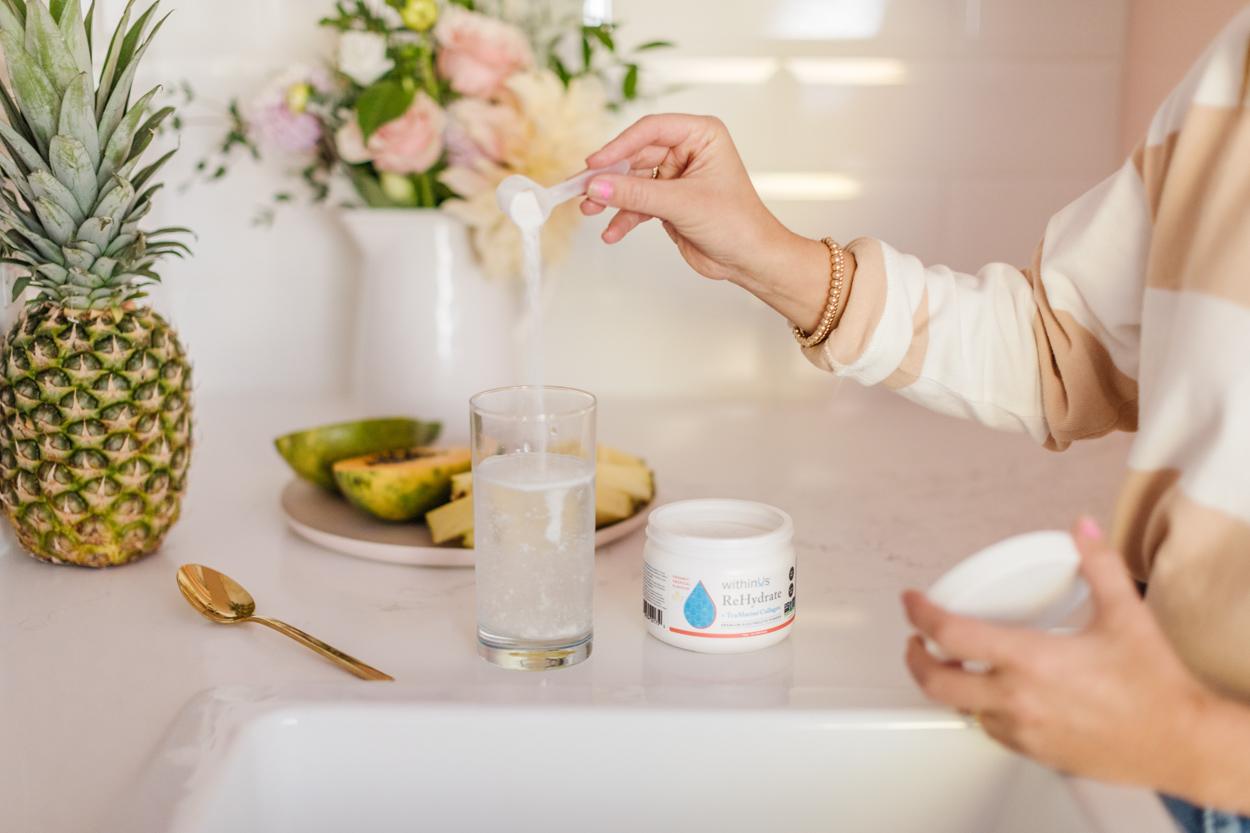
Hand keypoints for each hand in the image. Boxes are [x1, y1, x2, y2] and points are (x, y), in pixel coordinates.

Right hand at [580, 114, 838, 331]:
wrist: (750, 259)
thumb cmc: (738, 223)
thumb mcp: (682, 204)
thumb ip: (636, 194)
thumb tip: (597, 186)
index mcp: (701, 135)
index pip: (650, 130)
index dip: (619, 146)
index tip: (594, 164)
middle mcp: (687, 151)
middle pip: (635, 155)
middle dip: (609, 177)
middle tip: (582, 189)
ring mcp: (676, 177)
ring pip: (632, 182)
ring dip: (611, 199)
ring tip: (590, 212)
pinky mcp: (668, 202)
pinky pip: (637, 204)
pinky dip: (623, 218)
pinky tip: (612, 232)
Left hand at [903, 519, 1226, 800]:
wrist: (1181, 743)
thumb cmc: (1156, 689)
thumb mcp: (1125, 615)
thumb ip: (1099, 565)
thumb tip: (1084, 531)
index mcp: (1031, 660)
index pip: (951, 634)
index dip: (920, 614)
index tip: (912, 602)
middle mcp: (1018, 698)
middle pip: (936, 682)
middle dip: (915, 658)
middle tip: (916, 640)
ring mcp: (1023, 730)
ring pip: (962, 709)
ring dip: (953, 686)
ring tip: (956, 665)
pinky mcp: (1034, 752)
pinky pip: (991, 730)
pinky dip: (982, 710)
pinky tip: (995, 696)